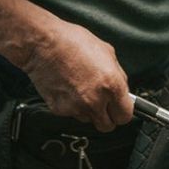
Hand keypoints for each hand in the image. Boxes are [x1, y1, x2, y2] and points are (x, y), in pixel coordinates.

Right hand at [19, 21, 133, 131]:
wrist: (43, 44)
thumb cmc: (71, 42)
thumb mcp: (106, 51)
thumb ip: (118, 75)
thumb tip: (121, 88)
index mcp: (111, 85)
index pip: (125, 116)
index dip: (122, 111)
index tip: (118, 107)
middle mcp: (95, 100)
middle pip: (108, 126)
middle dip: (106, 116)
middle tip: (102, 103)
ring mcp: (76, 107)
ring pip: (89, 120)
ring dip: (88, 110)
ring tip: (80, 89)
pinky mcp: (60, 110)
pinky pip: (71, 114)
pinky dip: (71, 106)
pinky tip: (69, 89)